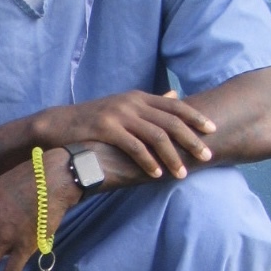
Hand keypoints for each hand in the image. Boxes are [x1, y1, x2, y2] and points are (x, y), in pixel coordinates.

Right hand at [37, 89, 214, 179]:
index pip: (174, 106)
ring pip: (155, 135)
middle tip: (206, 156)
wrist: (57, 124)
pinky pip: (134, 147)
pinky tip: (156, 174)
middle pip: (170, 121)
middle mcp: (131, 103)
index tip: (213, 130)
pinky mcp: (106, 129)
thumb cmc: (92, 120)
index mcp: (137, 97)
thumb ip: (148, 104)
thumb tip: (175, 96)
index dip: (195, 117)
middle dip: (191, 140)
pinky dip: (148, 161)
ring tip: (182, 173)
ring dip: (172, 156)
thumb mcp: (122, 106)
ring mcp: (118, 115)